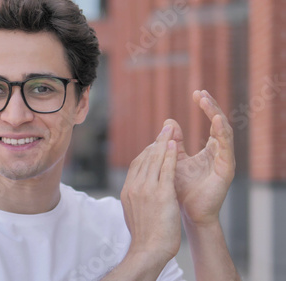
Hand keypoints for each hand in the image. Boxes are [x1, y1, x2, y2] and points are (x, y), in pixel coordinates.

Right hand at [120, 125, 180, 263]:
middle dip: (156, 142)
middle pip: (145, 158)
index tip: (156, 144)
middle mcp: (135, 187)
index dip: (147, 151)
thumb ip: (136, 198)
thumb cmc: (146, 236)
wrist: (149, 249)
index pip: (137, 164)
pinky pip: (166, 169)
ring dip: (163, 143)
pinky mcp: (161, 193)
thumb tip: (138, 192)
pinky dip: (169, 155)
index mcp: (128, 191)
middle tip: (165, 129)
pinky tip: (174, 145)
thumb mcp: (134, 213)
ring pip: (155, 160)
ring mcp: (147, 189)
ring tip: (170, 130)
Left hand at [164, 90, 234, 225]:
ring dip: (216, 115)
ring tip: (207, 102)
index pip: (212, 122)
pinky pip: (226, 148)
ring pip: (225, 132)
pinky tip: (216, 121)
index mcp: (211, 149)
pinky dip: (222, 133)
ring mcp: (225, 161)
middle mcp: (221, 153)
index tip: (197, 92)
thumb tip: (169, 122)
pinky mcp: (226, 170)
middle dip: (212, 107)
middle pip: (220, 123)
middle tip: (201, 93)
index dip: (206, 107)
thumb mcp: (175, 159)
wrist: (185, 212)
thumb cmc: (181, 188)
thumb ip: (174, 142)